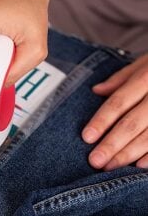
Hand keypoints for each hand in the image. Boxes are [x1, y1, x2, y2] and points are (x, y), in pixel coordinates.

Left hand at [83, 54, 147, 170]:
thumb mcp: (145, 62)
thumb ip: (122, 78)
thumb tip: (97, 90)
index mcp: (147, 77)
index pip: (119, 102)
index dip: (102, 120)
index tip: (86, 137)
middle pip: (132, 123)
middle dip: (112, 144)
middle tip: (95, 161)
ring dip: (129, 154)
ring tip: (110, 166)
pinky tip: (140, 165)